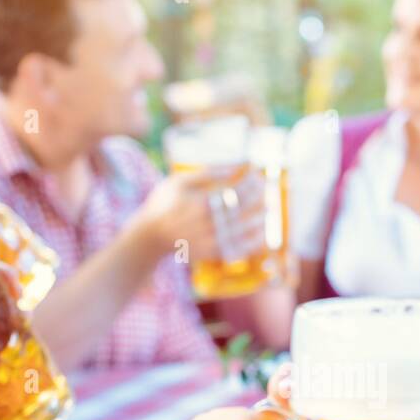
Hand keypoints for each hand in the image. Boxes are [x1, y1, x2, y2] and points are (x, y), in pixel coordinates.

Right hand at [137, 168, 267, 263]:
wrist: (150, 237)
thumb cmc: (165, 204)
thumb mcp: (179, 182)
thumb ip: (206, 173)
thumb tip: (234, 166)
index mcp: (201, 202)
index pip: (235, 191)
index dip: (251, 184)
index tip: (259, 177)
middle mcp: (207, 222)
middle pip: (242, 210)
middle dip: (259, 201)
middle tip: (269, 194)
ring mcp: (209, 240)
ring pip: (243, 231)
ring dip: (259, 221)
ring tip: (268, 213)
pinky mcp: (210, 253)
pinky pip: (237, 249)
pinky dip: (251, 243)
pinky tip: (261, 236)